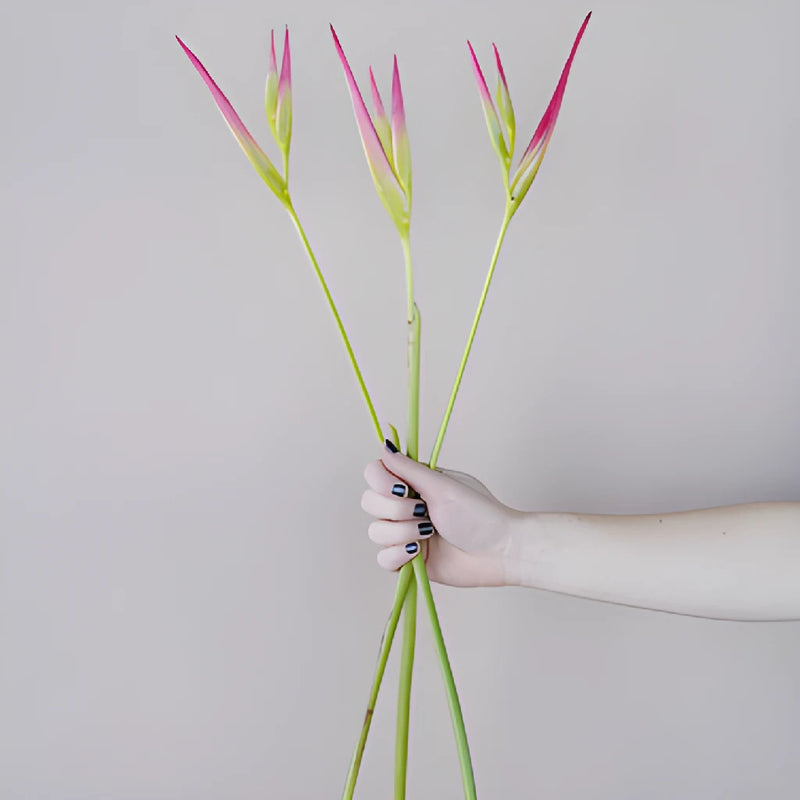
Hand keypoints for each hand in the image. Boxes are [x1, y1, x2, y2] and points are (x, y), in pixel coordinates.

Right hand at [361, 446, 517, 586]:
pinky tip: (420, 551)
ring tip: (429, 533)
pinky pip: (383, 559)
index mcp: (414, 483)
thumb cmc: (481, 515)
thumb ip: (409, 469)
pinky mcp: (409, 559)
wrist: (500, 552)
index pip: (374, 474)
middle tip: (425, 513)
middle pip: (369, 503)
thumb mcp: (443, 487)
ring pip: (376, 532)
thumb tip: (384, 445)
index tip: (403, 490)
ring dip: (402, 533)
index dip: (381, 482)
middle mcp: (406, 506)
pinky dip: (399, 555)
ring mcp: (406, 533)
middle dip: (395, 511)